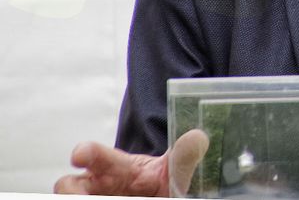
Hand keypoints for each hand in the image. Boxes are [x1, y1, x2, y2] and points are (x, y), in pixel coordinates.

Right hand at [54, 129, 208, 196]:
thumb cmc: (158, 188)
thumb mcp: (172, 176)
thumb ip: (182, 160)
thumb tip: (197, 137)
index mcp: (116, 168)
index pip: (95, 155)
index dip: (86, 153)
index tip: (80, 156)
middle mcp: (95, 188)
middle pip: (67, 185)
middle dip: (70, 191)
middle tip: (80, 197)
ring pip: (69, 199)